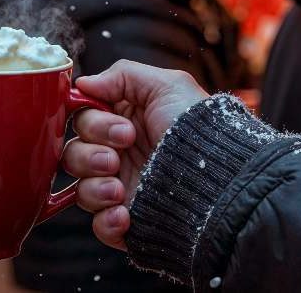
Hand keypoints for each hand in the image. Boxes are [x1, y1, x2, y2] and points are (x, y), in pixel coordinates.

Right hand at [62, 60, 207, 249]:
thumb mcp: (168, 85)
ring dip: (94, 186)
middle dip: (90, 153)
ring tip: (119, 187)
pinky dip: (105, 220)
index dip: (91, 122)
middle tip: (118, 155)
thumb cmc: (201, 130)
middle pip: (73, 153)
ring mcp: (122, 189)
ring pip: (81, 188)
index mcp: (122, 123)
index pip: (81, 119)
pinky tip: (123, 213)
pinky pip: (99, 225)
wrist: (226, 181)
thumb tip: (83, 83)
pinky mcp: (129, 221)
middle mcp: (118, 155)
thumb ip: (121, 76)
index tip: (121, 128)